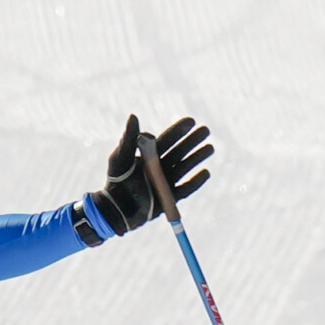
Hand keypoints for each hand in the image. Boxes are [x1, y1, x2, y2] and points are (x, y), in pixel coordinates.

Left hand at [88, 113, 212, 235]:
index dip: (179, 130)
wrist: (114, 207)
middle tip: (206, 131)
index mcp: (150, 155)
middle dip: (193, 141)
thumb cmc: (116, 180)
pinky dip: (195, 182)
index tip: (191, 121)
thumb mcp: (120, 157)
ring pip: (185, 167)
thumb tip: (133, 116)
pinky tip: (205, 172)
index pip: (168, 139)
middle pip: (180, 151)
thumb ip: (128, 139)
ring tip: (209, 148)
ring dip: (197, 157)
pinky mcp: (169, 198)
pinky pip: (185, 189)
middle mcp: (161, 166)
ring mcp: (166, 182)